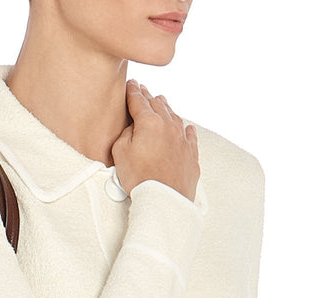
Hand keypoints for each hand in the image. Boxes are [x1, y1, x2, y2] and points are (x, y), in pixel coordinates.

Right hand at [112, 79, 199, 201]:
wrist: (164, 199)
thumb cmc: (140, 179)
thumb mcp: (120, 153)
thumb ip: (124, 134)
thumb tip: (133, 129)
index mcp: (150, 122)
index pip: (138, 100)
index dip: (132, 91)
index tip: (130, 85)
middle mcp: (169, 126)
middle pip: (157, 104)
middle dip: (148, 96)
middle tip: (142, 90)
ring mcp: (182, 139)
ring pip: (174, 116)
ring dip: (165, 107)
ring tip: (160, 102)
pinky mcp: (191, 154)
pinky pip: (190, 135)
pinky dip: (186, 129)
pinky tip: (187, 127)